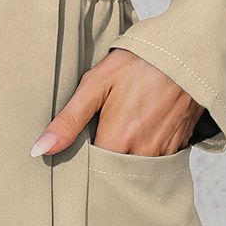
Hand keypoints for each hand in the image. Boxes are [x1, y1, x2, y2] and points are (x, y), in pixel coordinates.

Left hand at [30, 49, 202, 158]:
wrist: (186, 52)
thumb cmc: (139, 62)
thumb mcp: (96, 83)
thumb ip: (69, 120)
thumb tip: (40, 149)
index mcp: (119, 138)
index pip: (91, 171)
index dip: (80, 164)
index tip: (74, 154)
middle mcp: (143, 151)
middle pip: (114, 173)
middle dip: (103, 165)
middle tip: (96, 141)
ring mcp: (164, 151)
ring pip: (136, 170)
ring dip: (125, 159)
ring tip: (119, 135)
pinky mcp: (179, 145)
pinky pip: (157, 161)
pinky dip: (145, 153)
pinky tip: (139, 133)